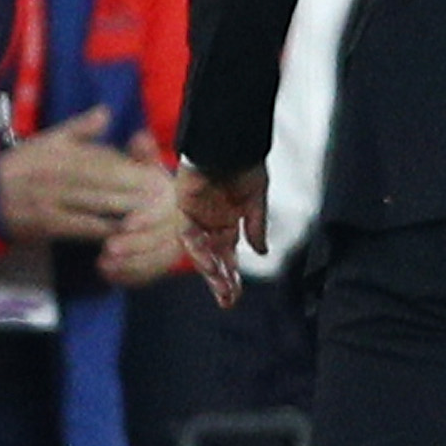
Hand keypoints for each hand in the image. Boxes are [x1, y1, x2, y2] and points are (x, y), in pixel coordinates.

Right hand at [0, 108, 160, 243]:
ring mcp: (54, 201)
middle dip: (137, 189)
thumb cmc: (23, 166)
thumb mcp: (48, 140)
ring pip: (98, 204)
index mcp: (63, 153)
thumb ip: (80, 128)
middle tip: (166, 195)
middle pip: (107, 181)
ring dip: (128, 209)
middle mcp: (60, 175)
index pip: (105, 159)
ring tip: (155, 213)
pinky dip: (105, 231)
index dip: (133, 167)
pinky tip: (126, 233)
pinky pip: (82, 228)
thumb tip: (106, 112)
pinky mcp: (49, 224)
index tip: (157, 174)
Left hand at [93, 133, 186, 289]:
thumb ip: (143, 154)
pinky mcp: (164, 261)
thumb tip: (140, 138)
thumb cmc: (145, 181)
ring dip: (131, 263)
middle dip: (136, 246)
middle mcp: (186, 223)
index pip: (172, 213)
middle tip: (109, 247)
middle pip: (167, 241)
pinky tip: (107, 271)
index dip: (149, 219)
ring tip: (104, 260)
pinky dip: (129, 275)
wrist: (155, 205)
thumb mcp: (144, 163)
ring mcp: (177, 245)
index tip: (125, 224)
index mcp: (182, 199)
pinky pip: (151, 273)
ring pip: (159, 260)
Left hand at [177, 164, 269, 310]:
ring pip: (202, 252)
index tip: (235, 295)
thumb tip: (261, 252)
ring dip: (211, 271)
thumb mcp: (256, 198)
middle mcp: (212, 223)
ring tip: (221, 289)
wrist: (227, 143)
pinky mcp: (184, 208)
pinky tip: (210, 265)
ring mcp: (198, 217)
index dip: (231, 276)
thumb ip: (256, 225)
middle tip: (228, 302)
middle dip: (221, 281)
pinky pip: (189, 235)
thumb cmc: (244, 164)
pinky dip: (199, 250)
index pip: (228, 255)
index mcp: (229, 222)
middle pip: (214, 259)